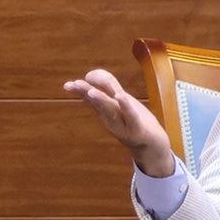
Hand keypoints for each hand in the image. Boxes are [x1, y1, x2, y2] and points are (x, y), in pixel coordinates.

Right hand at [64, 68, 178, 177]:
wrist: (152, 145)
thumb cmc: (134, 121)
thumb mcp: (120, 102)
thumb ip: (108, 88)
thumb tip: (89, 75)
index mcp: (106, 111)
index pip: (92, 99)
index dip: (81, 91)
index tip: (68, 84)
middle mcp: (112, 118)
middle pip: (98, 104)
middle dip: (86, 93)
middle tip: (73, 84)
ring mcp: (124, 125)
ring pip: (111, 111)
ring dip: (101, 100)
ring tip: (91, 91)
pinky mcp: (138, 129)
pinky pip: (131, 117)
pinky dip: (125, 107)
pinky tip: (120, 96)